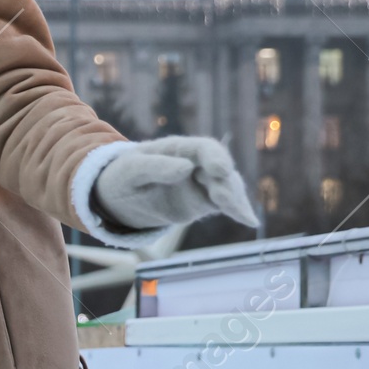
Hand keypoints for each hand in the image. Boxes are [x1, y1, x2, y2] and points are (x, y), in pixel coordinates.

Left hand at [94, 136, 258, 232]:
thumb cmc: (123, 176)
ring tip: (241, 214)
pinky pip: (224, 205)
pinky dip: (236, 210)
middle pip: (220, 169)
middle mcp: (196, 163)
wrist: (119, 198)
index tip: (221, 169)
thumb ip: (154, 168)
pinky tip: (249, 220)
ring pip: (227, 187)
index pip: (203, 148)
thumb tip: (186, 168)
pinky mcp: (203, 202)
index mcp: (178, 148)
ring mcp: (202, 183)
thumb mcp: (130, 170)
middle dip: (227, 183)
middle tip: (227, 199)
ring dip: (235, 198)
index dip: (215, 157)